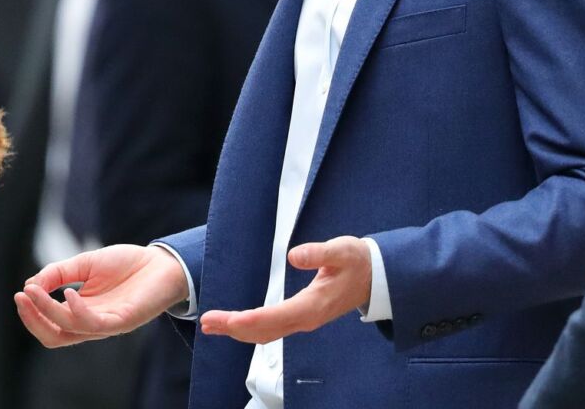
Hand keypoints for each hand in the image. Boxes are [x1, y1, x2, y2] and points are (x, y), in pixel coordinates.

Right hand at [14, 244, 186, 347]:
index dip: (32, 313)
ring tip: (34, 290)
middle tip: (21, 296)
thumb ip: (58, 273)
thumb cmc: (126, 264)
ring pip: (68, 330)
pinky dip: (76, 310)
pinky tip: (68, 292)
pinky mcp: (123, 321)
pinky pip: (94, 324)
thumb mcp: (84, 264)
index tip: (20, 291)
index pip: (49, 325)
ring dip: (47, 311)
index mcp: (81, 312)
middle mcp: (91, 323)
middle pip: (54, 337)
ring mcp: (107, 324)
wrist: (162, 262)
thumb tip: (30, 284)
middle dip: (33, 319)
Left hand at [198, 235, 371, 343]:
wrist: (377, 277)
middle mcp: (306, 319)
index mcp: (313, 305)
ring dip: (238, 330)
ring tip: (212, 325)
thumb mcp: (342, 251)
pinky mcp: (302, 317)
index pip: (274, 317)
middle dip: (234, 328)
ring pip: (266, 333)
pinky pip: (272, 329)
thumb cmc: (358, 261)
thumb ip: (319, 253)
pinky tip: (236, 324)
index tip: (227, 320)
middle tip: (207, 323)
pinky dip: (250, 328)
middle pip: (265, 330)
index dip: (249, 320)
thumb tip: (294, 255)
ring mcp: (304, 320)